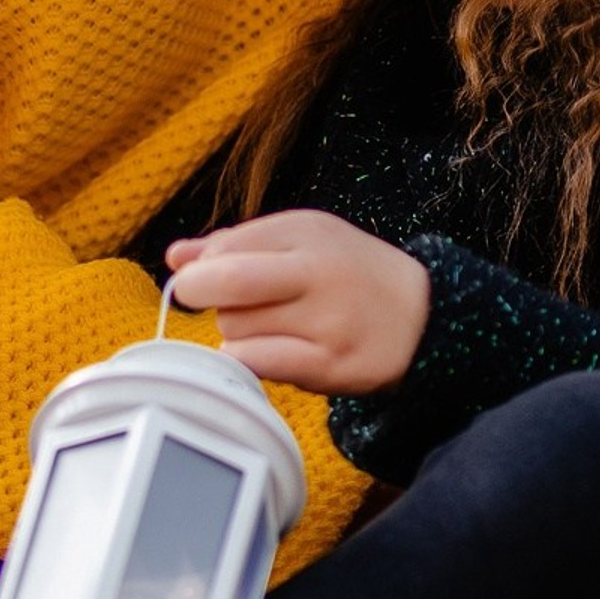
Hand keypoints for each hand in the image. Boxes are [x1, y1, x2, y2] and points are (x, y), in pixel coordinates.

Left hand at [164, 210, 430, 392]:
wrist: (424, 317)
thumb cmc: (349, 274)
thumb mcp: (301, 240)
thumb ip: (236, 244)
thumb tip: (175, 257)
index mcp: (307, 233)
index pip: (226, 245)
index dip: (203, 265)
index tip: (210, 275)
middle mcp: (317, 272)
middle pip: (225, 282)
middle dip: (199, 292)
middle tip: (208, 300)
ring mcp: (325, 321)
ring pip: (236, 328)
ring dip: (236, 331)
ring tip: (269, 326)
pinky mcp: (330, 365)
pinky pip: (257, 363)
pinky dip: (247, 360)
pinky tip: (266, 352)